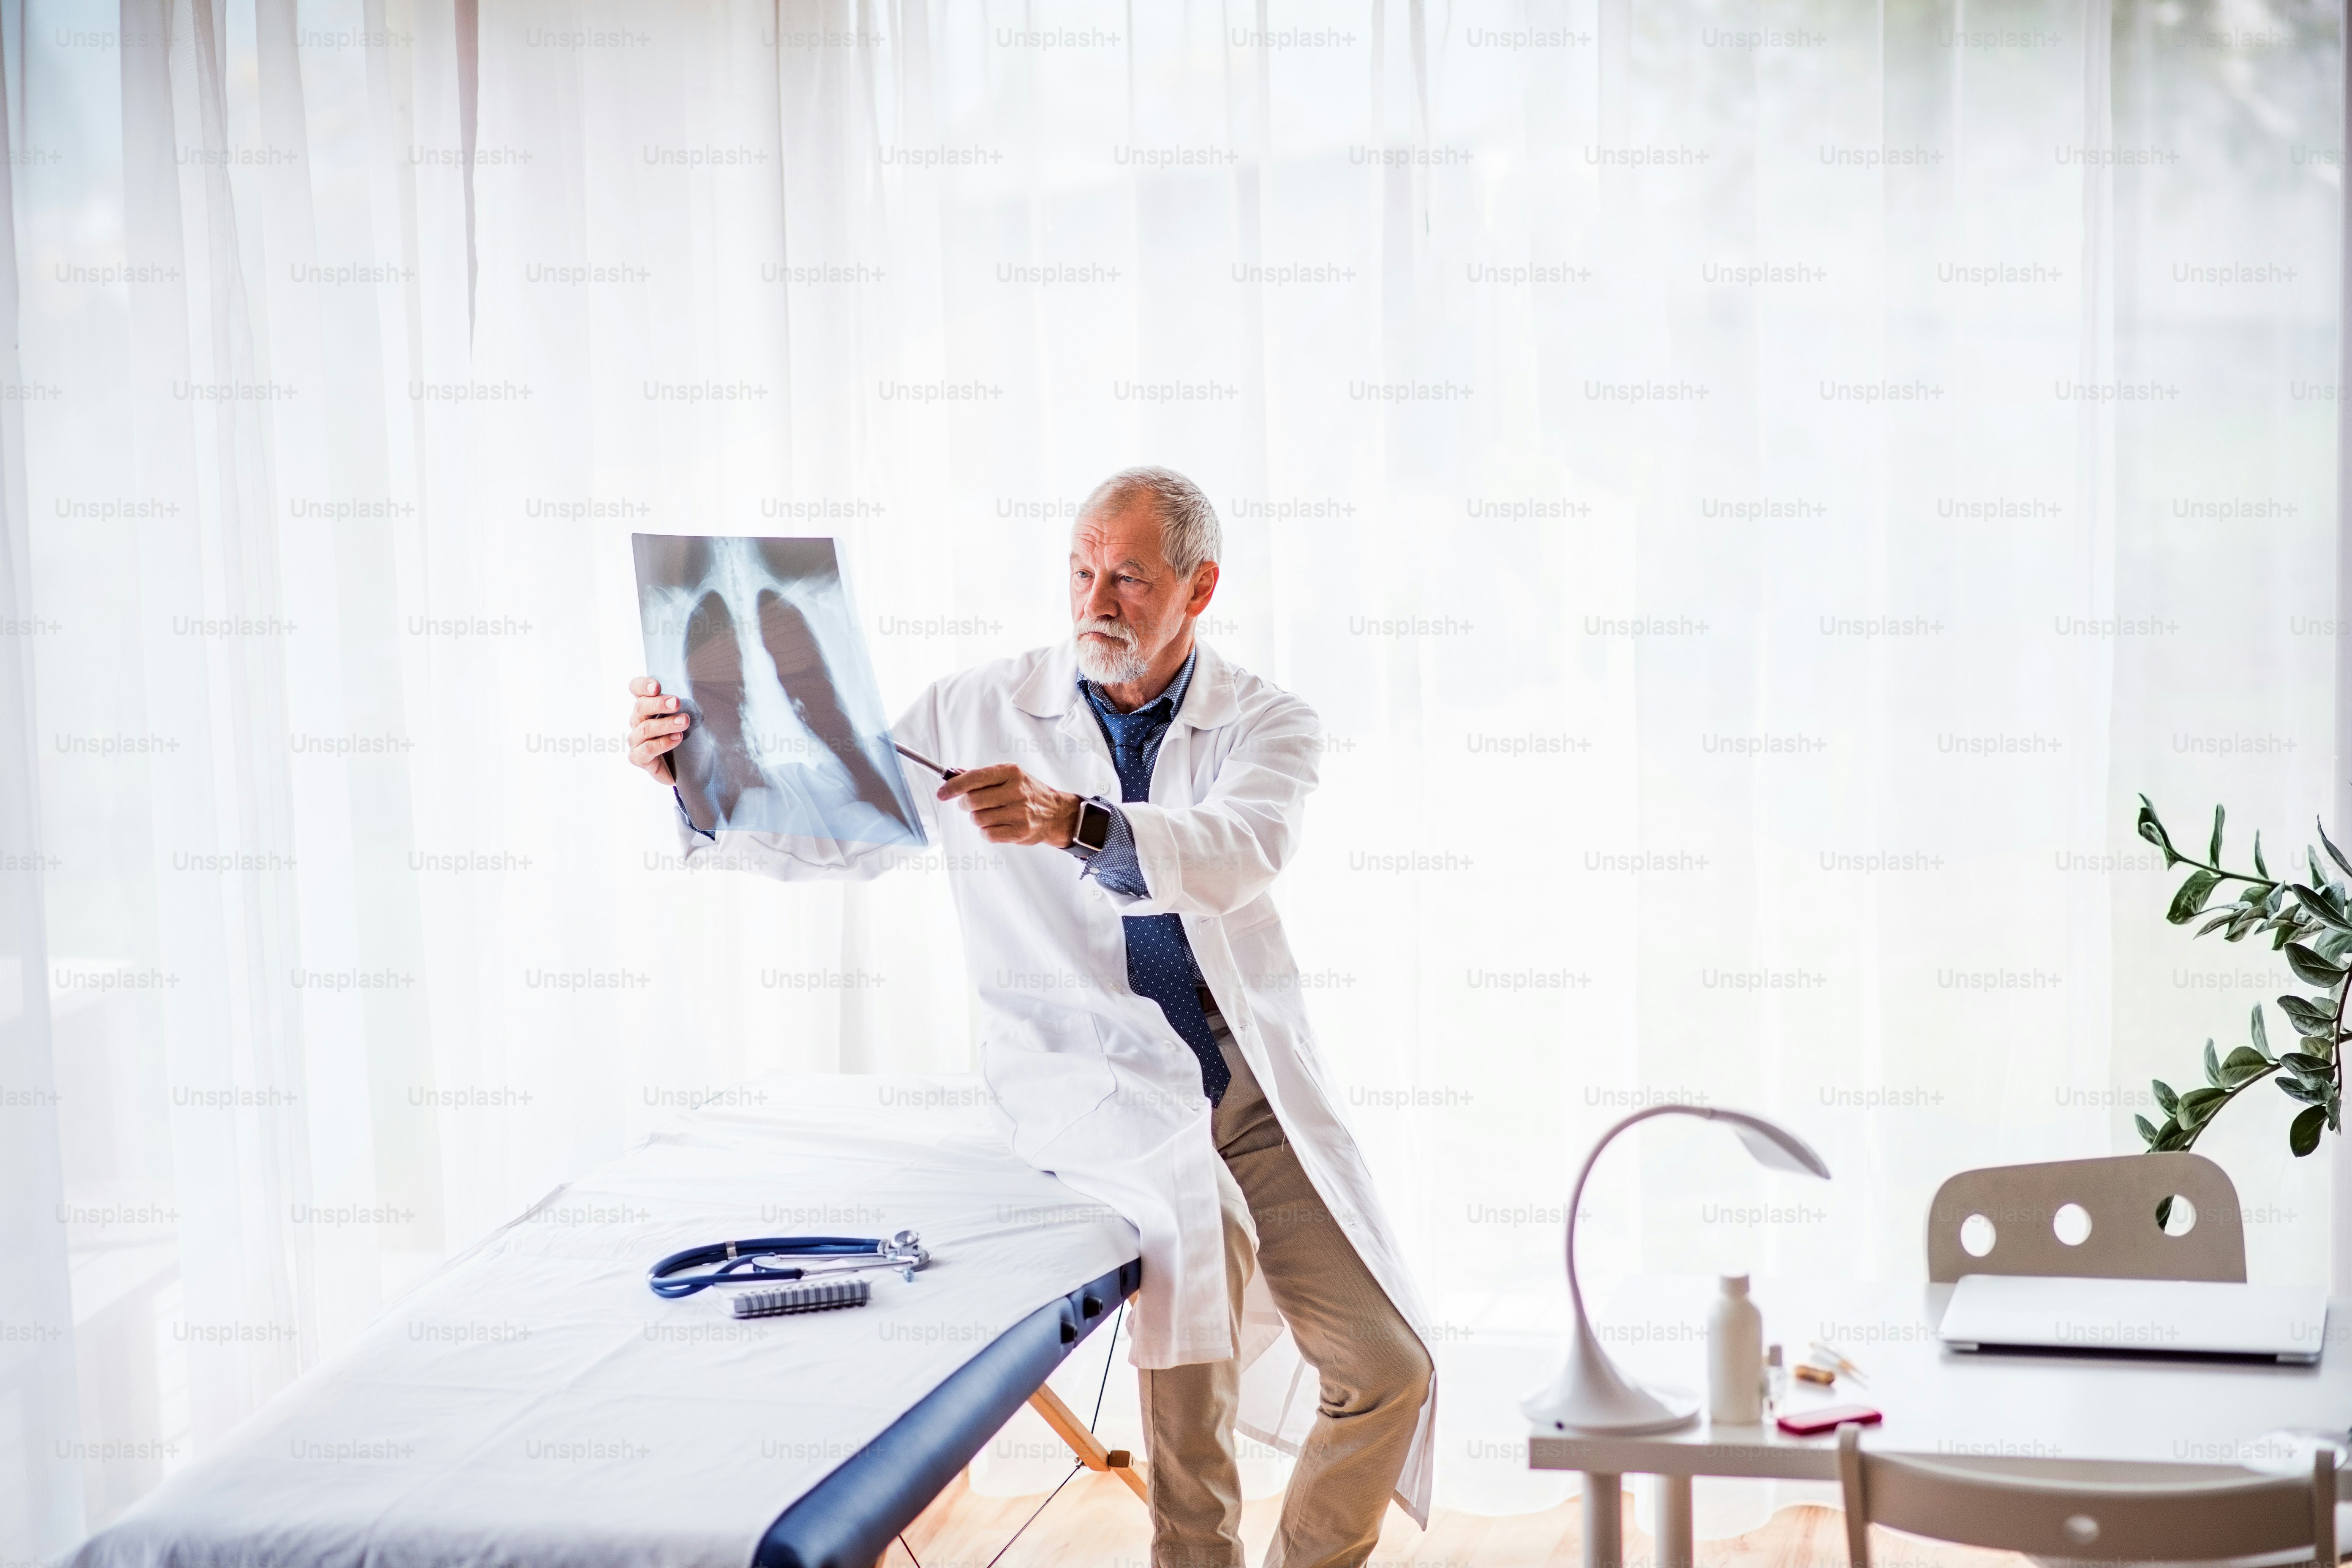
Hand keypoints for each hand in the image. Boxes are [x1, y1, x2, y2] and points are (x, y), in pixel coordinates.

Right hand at [626, 676, 688, 784]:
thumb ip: (683, 707)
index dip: (643, 685)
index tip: (656, 686)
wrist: (682, 768)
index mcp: (646, 707)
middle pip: (641, 707)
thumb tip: (696, 697)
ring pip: (646, 728)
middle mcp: (638, 721)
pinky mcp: (638, 758)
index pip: (636, 689)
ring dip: (666, 724)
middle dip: (659, 704)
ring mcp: (636, 740)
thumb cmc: (683, 739)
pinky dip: (663, 743)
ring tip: (684, 722)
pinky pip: (647, 749)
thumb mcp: (685, 717)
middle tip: (677, 703)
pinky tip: (677, 739)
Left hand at [936, 763, 1081, 846]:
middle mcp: (1016, 791)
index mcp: (1011, 772)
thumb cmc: (1028, 792)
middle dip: (965, 804)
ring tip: (990, 815)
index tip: (942, 793)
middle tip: (970, 805)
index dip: (953, 786)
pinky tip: (996, 825)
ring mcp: (1020, 812)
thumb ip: (981, 776)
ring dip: (977, 818)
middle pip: (972, 800)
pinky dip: (986, 832)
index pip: (974, 778)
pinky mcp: (1020, 831)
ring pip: (978, 818)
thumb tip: (953, 774)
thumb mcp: (1009, 776)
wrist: (1056, 812)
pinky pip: (988, 834)